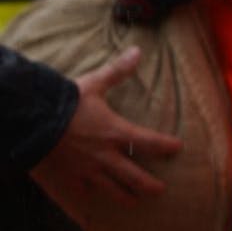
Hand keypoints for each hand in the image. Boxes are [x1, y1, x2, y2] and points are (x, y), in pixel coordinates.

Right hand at [30, 48, 182, 211]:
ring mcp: (87, 171)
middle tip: (160, 189)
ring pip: (112, 189)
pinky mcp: (68, 179)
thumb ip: (117, 71)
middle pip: (135, 175)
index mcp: (116, 133)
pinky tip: (91, 200)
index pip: (150, 142)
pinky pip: (82, 192)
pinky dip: (88, 196)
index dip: (166, 146)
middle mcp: (105, 156)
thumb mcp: (94, 84)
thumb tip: (137, 51)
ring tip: (133, 200)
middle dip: (149, 184)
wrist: (32, 122)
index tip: (178, 148)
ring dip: (124, 195)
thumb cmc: (64, 103)